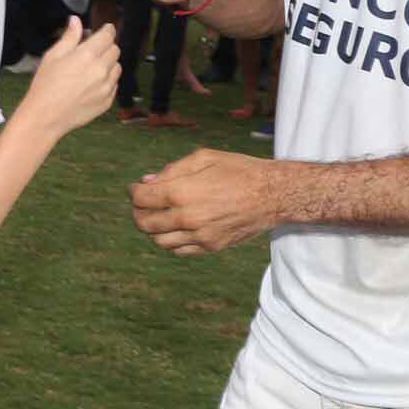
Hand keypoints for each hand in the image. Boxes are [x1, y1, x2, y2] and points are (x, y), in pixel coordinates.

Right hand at [20, 18, 119, 137]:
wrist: (45, 117)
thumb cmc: (45, 86)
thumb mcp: (53, 56)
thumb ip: (69, 37)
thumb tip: (76, 21)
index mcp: (87, 55)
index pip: (108, 36)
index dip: (108, 30)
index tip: (106, 29)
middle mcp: (101, 70)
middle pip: (115, 50)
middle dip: (106, 47)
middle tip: (93, 51)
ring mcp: (106, 87)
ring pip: (117, 68)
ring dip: (109, 64)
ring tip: (92, 69)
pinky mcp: (107, 101)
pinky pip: (114, 85)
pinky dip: (107, 81)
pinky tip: (91, 84)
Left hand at [129, 149, 280, 254]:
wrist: (274, 194)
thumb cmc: (239, 170)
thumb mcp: (204, 158)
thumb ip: (172, 170)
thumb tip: (147, 181)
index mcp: (182, 192)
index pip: (141, 199)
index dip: (134, 192)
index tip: (136, 188)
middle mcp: (187, 218)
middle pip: (144, 223)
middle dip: (138, 212)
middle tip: (143, 203)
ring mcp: (199, 236)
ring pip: (159, 241)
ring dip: (153, 229)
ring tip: (160, 215)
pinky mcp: (211, 246)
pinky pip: (179, 250)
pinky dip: (170, 240)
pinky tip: (176, 227)